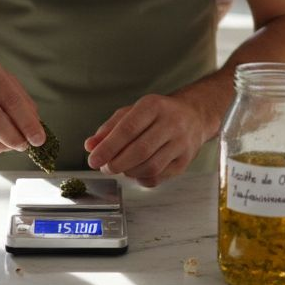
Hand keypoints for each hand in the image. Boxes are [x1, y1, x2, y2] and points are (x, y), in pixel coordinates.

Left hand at [83, 94, 207, 186]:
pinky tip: (136, 171)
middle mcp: (171, 123)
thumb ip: (109, 128)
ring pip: (150, 167)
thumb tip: (90, 146)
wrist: (194, 116)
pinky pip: (158, 177)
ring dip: (128, 172)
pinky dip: (141, 178)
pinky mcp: (185, 161)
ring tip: (120, 167)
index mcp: (154, 106)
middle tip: (105, 167)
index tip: (93, 159)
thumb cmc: (157, 114)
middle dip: (116, 163)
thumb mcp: (132, 112)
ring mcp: (181, 143)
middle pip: (140, 150)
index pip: (128, 129)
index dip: (108, 147)